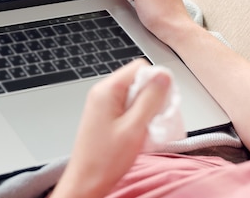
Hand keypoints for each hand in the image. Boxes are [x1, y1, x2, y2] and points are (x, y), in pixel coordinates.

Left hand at [50, 59, 170, 197]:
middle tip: (155, 118)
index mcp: (107, 91)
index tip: (163, 101)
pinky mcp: (105, 115)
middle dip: (152, 97)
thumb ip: (150, 99)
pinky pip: (127, 107)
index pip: (139, 67)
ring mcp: (102, 104)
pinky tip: (138, 133)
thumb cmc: (105, 160)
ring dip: (145, 109)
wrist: (86, 182)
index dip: (156, 81)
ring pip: (134, 94)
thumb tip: (163, 76)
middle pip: (137, 80)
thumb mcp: (134, 127)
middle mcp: (102, 93)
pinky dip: (137, 117)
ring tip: (145, 129)